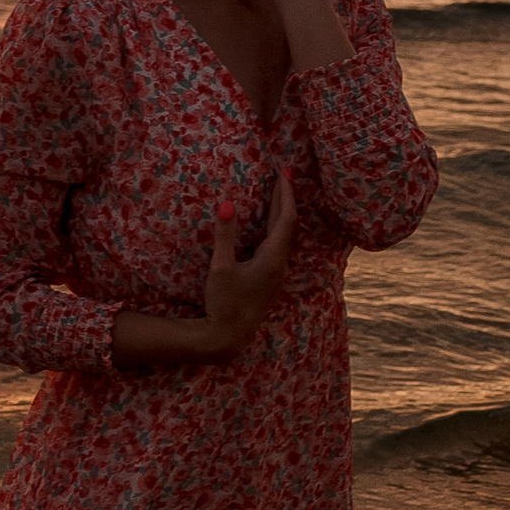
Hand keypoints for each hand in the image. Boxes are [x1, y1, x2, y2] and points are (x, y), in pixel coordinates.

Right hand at [199, 167, 297, 352]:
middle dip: (286, 197)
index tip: (285, 172)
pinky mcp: (270, 279)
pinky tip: (267, 224)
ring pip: (285, 235)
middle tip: (284, 174)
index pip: (286, 218)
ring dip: (282, 212)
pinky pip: (278, 245)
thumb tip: (229, 204)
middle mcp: (280, 264)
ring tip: (277, 192)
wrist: (229, 337)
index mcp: (273, 259)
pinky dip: (275, 227)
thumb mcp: (220, 268)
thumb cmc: (224, 303)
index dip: (286, 193)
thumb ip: (225, 235)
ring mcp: (277, 273)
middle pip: (289, 224)